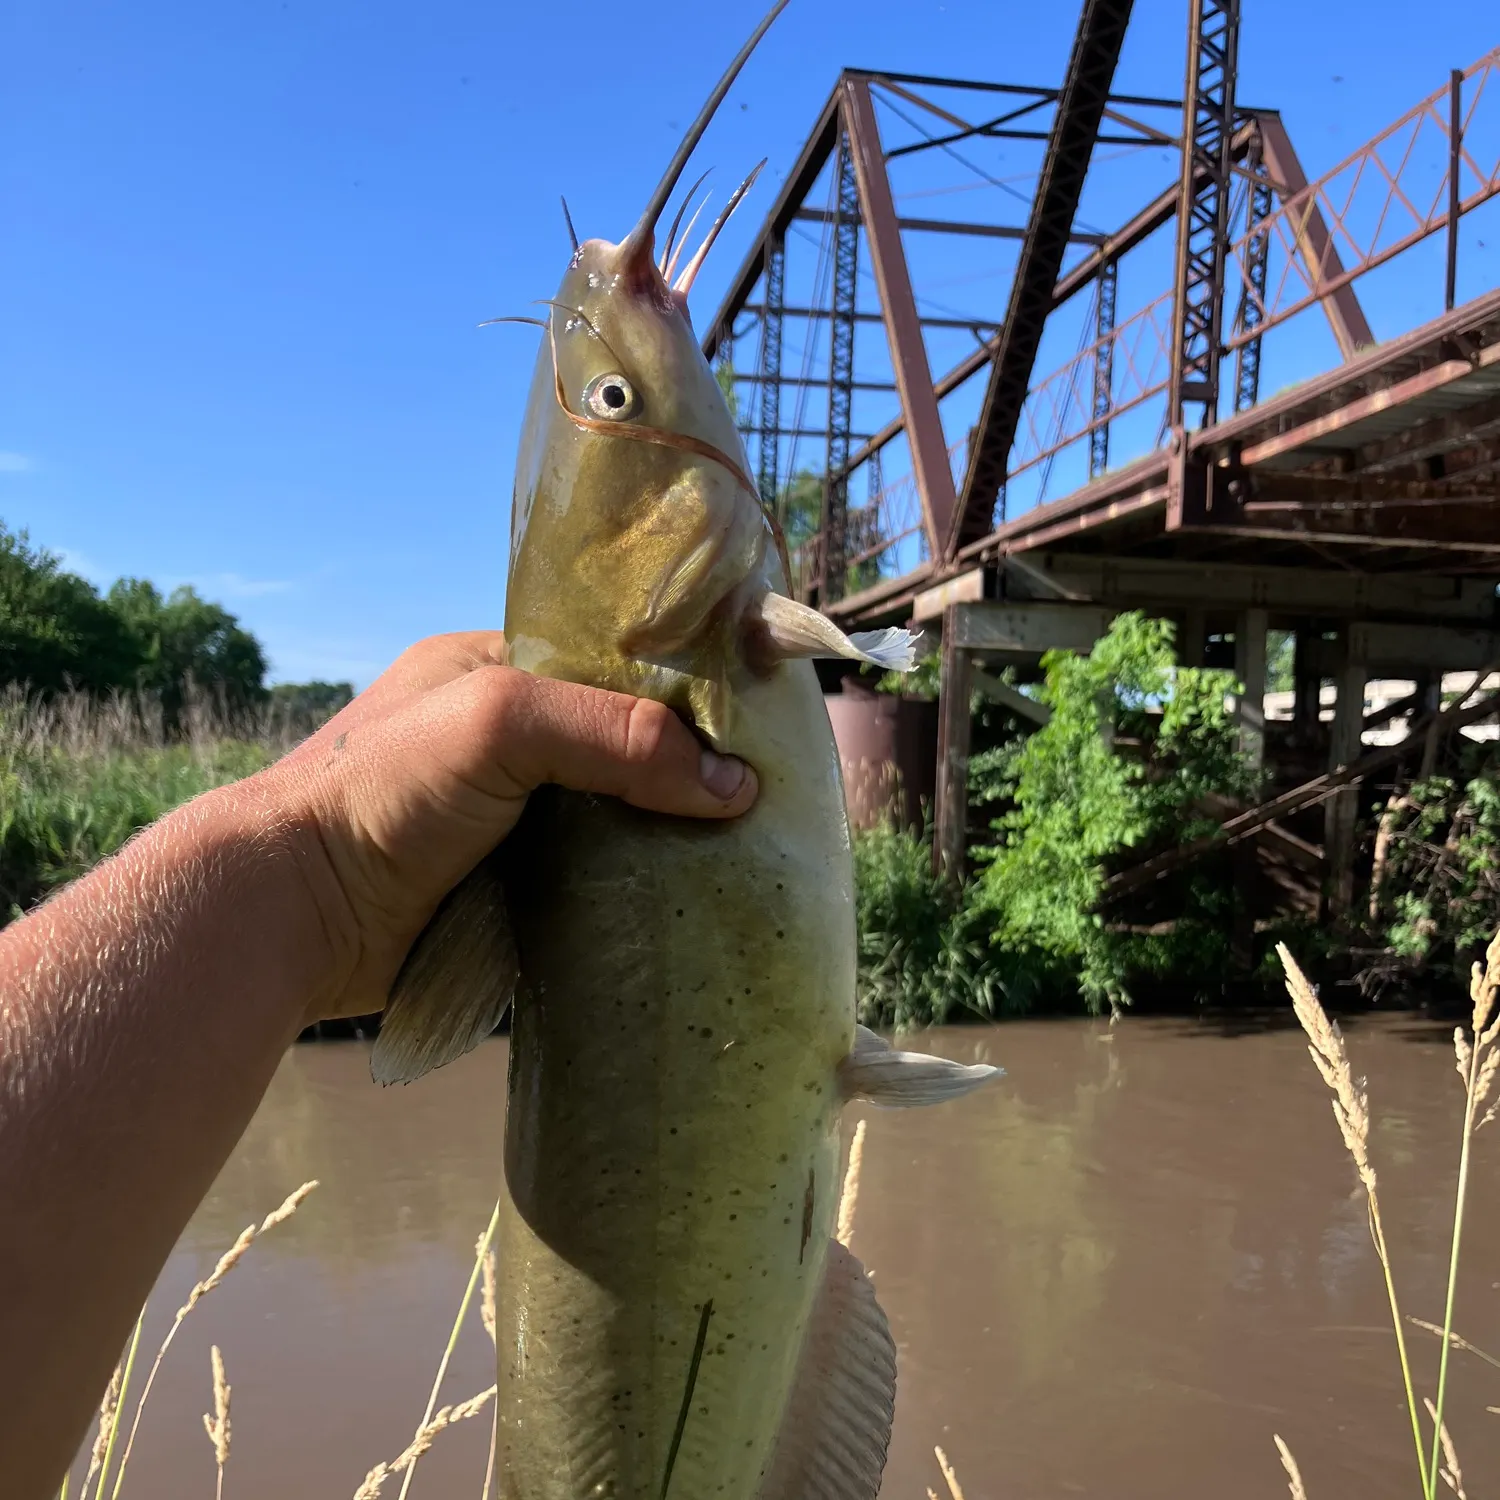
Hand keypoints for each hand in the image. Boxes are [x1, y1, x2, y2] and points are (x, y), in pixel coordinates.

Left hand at [253, 631, 756, 1024]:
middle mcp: (503, 738)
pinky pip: (592, 878)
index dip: (680, 689)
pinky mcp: (508, 887)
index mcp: (493, 669)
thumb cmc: (385, 788)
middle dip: (682, 768)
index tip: (751, 721)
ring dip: (666, 835)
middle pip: (621, 744)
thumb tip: (734, 787)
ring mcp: (507, 817)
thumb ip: (616, 733)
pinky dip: (634, 885)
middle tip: (760, 797)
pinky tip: (687, 896)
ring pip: (613, 817)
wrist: (294, 913)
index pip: (612, 664)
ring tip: (744, 852)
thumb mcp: (502, 722)